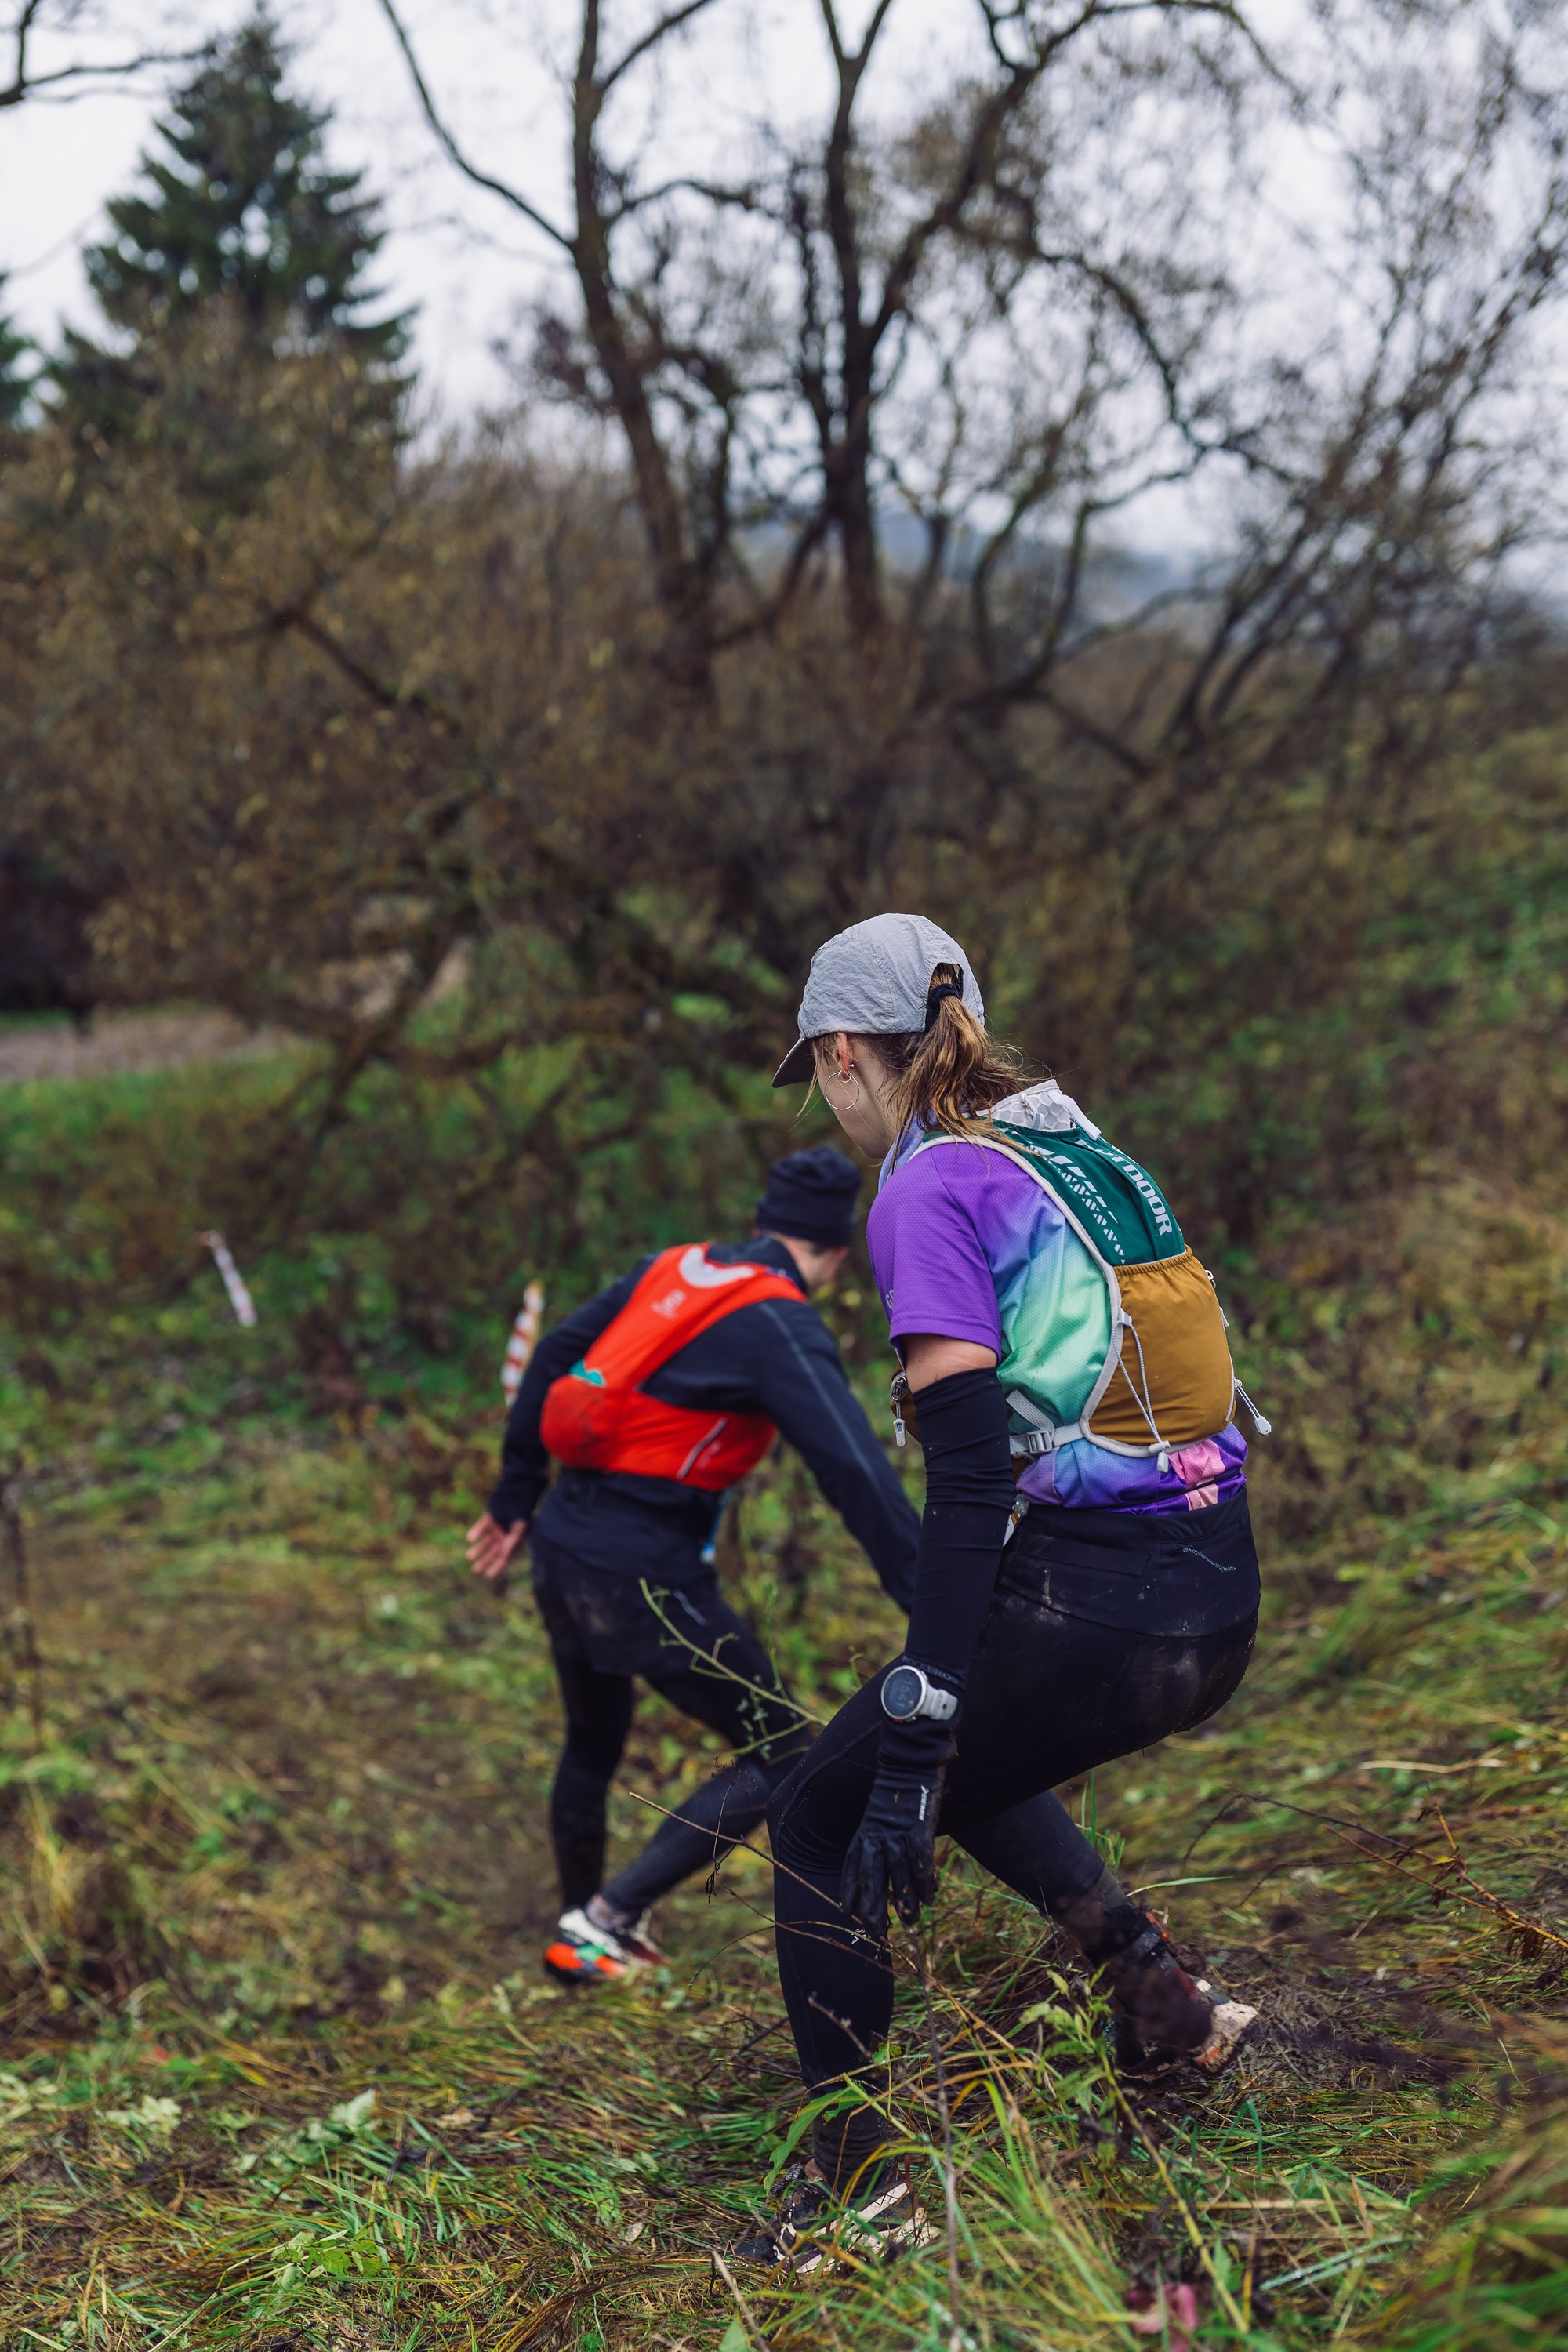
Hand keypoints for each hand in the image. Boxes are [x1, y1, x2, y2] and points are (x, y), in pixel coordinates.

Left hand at [466, 1511, 525, 1591]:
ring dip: (478, 1549)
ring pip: (485, 1542)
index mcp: (512, 1542)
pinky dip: (475, 1532)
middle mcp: (503, 1537)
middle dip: (484, 1561)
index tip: (488, 1576)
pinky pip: (481, 1527)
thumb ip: (512, 1541)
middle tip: (475, 1570)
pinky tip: (470, 1539)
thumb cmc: (520, 1513)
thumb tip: (504, 1554)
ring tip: (469, 1556)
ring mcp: (496, 1528)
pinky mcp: (489, 1518)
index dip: (497, 1567)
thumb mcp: (518, 1529)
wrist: (517, 1495)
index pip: (504, 1558)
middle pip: (493, 1552)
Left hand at [841, 1749, 946, 1929]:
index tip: (847, 1912)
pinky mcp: (918, 1829)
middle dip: (873, 1906)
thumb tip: (882, 1878)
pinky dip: (925, 1882)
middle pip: (872, 1876)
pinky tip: (930, 1898)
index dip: (850, 1891)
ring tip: (911, 1921)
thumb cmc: (895, 1797)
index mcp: (863, 1833)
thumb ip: (875, 1846)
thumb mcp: (876, 1819)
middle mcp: (876, 1835)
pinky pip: (921, 1862)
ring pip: (899, 1874)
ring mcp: (897, 1833)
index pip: (851, 1867)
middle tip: (877, 1930)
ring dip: (905, 1900)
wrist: (911, 1765)